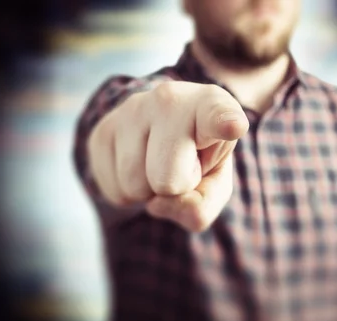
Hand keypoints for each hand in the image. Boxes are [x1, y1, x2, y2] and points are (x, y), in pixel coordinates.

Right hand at [87, 81, 248, 231]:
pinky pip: (112, 189)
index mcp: (212, 106)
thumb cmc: (200, 158)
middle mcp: (169, 99)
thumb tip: (158, 203)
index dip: (225, 124)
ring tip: (160, 163)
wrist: (165, 132)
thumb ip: (202, 204)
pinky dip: (127, 191)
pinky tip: (139, 165)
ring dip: (148, 189)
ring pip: (134, 185)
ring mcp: (131, 110)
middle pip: (167, 179)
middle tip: (182, 165)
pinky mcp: (102, 130)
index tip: (233, 125)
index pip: (218, 117)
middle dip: (175, 187)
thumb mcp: (216, 183)